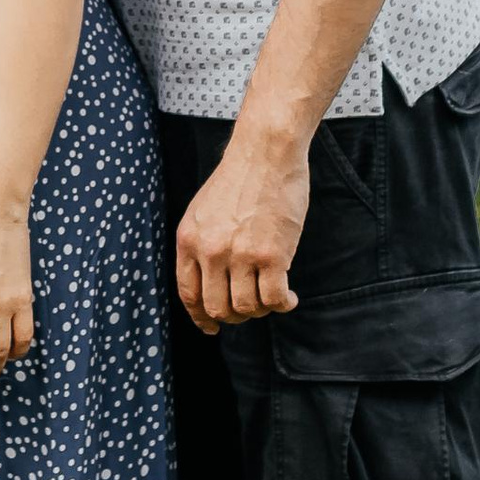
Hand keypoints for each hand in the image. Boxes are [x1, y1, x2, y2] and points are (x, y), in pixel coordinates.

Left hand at [173, 124, 307, 335]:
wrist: (266, 153)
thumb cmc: (240, 179)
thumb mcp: (203, 211)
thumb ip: (201, 245)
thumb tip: (208, 282)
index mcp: (189, 240)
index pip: (189, 294)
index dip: (200, 317)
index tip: (211, 327)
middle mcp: (210, 251)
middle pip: (217, 307)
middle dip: (234, 316)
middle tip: (251, 308)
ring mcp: (240, 254)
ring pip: (246, 307)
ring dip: (261, 310)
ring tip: (272, 297)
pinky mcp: (272, 254)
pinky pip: (274, 299)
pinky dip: (283, 304)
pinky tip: (289, 297)